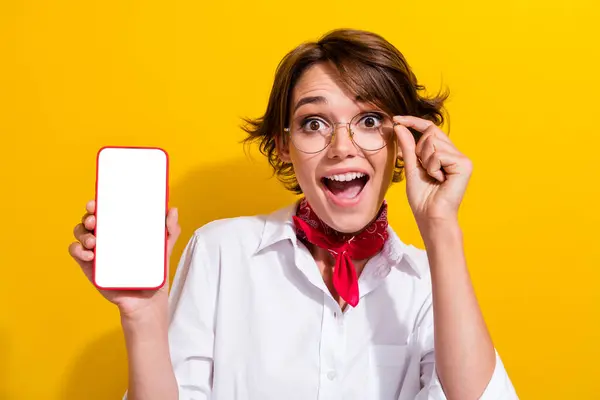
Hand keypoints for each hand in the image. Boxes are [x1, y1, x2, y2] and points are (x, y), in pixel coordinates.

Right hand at [68, 200, 180, 317]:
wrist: (147, 301)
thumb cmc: (153, 272)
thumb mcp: (164, 249)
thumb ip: (170, 230)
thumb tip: (173, 210)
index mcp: (121, 229)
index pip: (107, 211)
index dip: (99, 203)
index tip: (97, 202)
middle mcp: (107, 237)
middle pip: (89, 219)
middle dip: (88, 216)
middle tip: (95, 221)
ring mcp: (97, 251)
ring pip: (80, 233)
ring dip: (82, 233)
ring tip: (94, 242)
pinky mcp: (90, 266)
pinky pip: (76, 253)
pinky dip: (78, 250)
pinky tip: (90, 255)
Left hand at [393, 116, 472, 225]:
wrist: (431, 217)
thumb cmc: (422, 198)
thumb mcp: (411, 168)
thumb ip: (407, 147)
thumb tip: (399, 126)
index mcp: (444, 153)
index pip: (429, 129)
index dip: (413, 121)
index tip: (396, 119)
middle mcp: (455, 153)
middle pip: (430, 133)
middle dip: (419, 150)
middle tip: (425, 170)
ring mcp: (462, 158)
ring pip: (433, 142)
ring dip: (425, 161)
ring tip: (434, 177)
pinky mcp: (464, 164)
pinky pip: (439, 154)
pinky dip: (432, 167)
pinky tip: (440, 179)